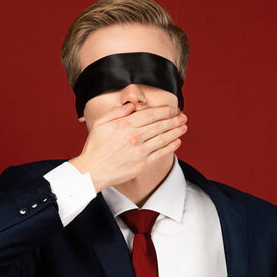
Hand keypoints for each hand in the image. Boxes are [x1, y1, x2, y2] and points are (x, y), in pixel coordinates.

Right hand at [69, 103, 187, 192]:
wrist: (93, 171)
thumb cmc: (95, 147)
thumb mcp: (100, 124)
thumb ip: (116, 112)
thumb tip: (132, 106)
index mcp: (125, 125)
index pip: (150, 114)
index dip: (165, 111)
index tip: (174, 109)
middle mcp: (135, 136)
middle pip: (159, 125)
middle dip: (174, 120)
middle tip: (183, 117)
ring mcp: (140, 151)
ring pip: (163, 138)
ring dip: (175, 132)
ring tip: (184, 127)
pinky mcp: (142, 164)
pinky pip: (160, 153)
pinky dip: (171, 147)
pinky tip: (177, 141)